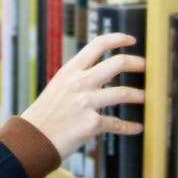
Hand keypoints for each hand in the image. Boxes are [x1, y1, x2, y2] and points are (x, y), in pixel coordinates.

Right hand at [19, 32, 145, 159]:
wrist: (32, 138)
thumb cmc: (45, 114)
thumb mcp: (57, 86)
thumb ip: (77, 77)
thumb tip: (99, 73)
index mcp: (70, 71)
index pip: (97, 45)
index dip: (117, 39)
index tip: (131, 40)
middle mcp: (79, 83)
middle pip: (117, 63)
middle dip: (136, 63)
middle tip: (145, 66)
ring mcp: (86, 103)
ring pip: (124, 93)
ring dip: (139, 95)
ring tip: (143, 97)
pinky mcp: (91, 124)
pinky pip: (118, 123)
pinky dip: (130, 127)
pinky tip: (137, 128)